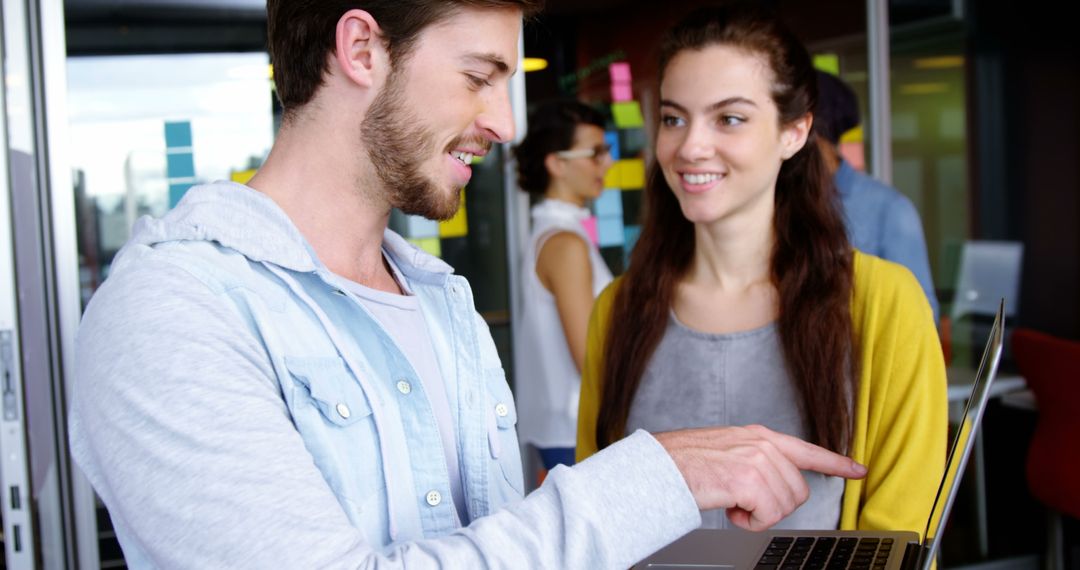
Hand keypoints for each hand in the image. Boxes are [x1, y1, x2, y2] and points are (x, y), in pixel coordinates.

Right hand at [653, 424, 866, 530]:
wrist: (660, 467)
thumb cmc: (685, 464)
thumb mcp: (728, 451)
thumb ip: (756, 461)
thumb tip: (774, 486)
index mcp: (760, 436)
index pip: (807, 449)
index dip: (835, 463)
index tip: (858, 469)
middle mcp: (763, 444)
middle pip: (798, 491)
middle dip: (774, 506)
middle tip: (743, 502)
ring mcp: (758, 461)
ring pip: (784, 506)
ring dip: (758, 514)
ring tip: (731, 502)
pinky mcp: (750, 481)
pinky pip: (768, 516)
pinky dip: (750, 522)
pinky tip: (730, 509)